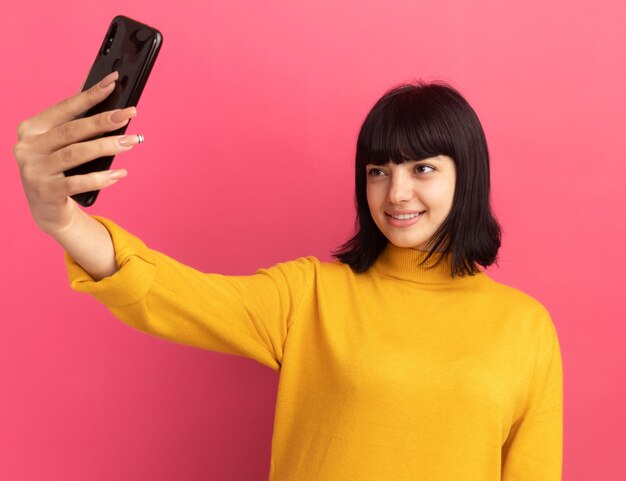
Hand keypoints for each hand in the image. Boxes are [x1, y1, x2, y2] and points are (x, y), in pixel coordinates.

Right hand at [13, 71, 140, 236]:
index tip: (113, 81)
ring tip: (131, 142)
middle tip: (130, 113)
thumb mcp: (61, 145)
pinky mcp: (46, 193)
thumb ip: (77, 126)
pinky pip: (78, 183)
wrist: (47, 209)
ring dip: (106, 146)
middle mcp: (28, 147)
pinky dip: (101, 177)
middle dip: (104, 120)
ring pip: (76, 154)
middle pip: (72, 130)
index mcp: (32, 129)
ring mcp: (34, 171)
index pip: (65, 107)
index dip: (90, 94)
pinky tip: (119, 173)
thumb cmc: (60, 169)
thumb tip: (109, 102)